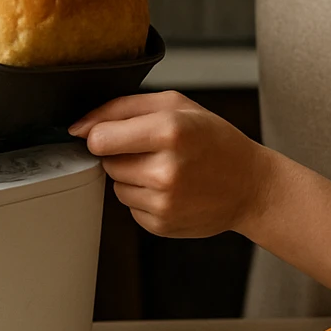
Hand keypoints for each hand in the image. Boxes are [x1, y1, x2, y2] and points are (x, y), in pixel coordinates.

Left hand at [67, 91, 272, 238]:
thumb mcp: (176, 105)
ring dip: (133, 177)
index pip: (100, 138)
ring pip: (115, 186)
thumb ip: (121, 108)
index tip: (115, 134)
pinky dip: (144, 198)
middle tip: (156, 150)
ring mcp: (163, 202)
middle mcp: (166, 169)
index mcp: (169, 131)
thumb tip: (79, 127)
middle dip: (123, 154)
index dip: (102, 134)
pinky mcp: (161, 225)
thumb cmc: (214, 139)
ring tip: (167, 170)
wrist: (250, 185)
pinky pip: (130, 207)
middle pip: (107, 162)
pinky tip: (172, 190)